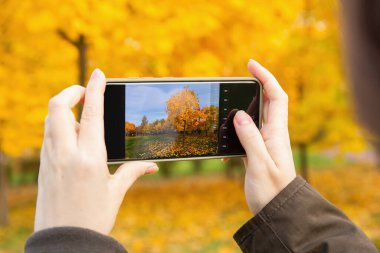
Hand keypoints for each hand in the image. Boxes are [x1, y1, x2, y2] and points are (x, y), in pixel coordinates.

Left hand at [35, 69, 158, 233]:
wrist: (62, 242)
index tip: (99, 72)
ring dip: (64, 108)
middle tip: (85, 92)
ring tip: (81, 113)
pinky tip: (72, 135)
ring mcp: (51, 158)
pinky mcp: (44, 165)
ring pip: (51, 119)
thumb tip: (154, 165)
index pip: (91, 113)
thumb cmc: (92, 218)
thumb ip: (134, 172)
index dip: (95, 88)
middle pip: (59, 107)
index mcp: (89, 158)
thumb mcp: (115, 193)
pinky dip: (59, 125)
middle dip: (71, 91)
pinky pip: (48, 135)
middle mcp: (66, 153)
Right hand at [233, 59, 295, 214]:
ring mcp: (264, 143)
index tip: (251, 64)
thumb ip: (251, 139)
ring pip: (253, 118)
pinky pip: (245, 135)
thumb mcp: (260, 164)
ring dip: (241, 108)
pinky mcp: (256, 153)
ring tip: (225, 106)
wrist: (277, 212)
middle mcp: (272, 135)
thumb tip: (240, 115)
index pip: (276, 97)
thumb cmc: (272, 191)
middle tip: (235, 82)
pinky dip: (233, 133)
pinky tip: (222, 143)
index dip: (266, 77)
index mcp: (277, 133)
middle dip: (253, 87)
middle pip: (266, 103)